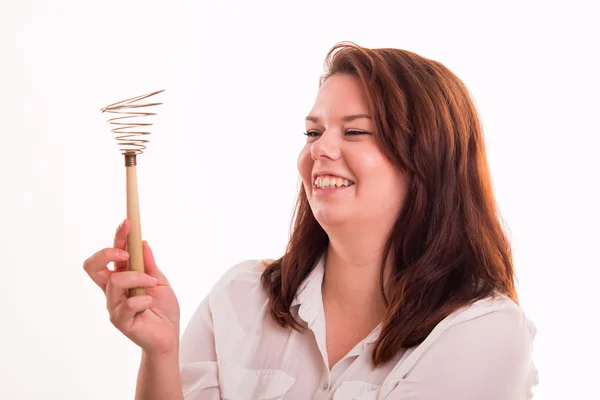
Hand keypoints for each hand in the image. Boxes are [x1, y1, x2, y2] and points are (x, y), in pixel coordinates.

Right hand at [83, 219, 179, 356]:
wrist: (169, 336)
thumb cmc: (163, 309)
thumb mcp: (160, 281)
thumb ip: (149, 264)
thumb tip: (142, 242)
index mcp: (122, 278)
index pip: (111, 254)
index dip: (117, 237)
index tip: (128, 222)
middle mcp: (113, 291)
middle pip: (92, 266)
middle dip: (107, 253)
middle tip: (126, 255)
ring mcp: (114, 306)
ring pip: (115, 282)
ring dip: (137, 278)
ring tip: (151, 285)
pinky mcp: (120, 321)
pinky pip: (126, 304)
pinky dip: (142, 299)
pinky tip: (150, 303)